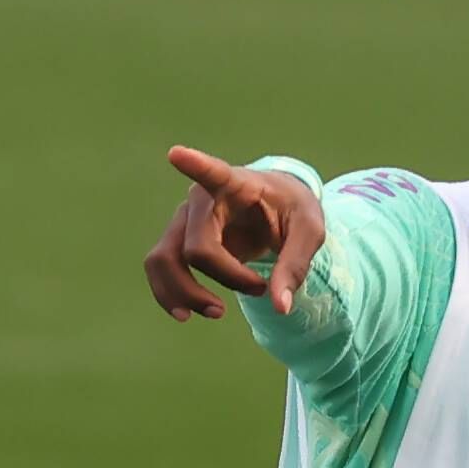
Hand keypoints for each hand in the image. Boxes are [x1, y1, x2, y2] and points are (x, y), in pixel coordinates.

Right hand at [142, 146, 326, 320]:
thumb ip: (295, 265)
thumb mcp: (309, 232)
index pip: (213, 173)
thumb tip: (280, 307)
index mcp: (235, 184)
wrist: (273, 210)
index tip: (176, 154)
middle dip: (226, 277)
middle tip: (260, 289)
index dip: (194, 166)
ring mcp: (183, 221)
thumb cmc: (291, 212)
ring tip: (217, 312)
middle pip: (195, 247)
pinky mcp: (177, 242)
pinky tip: (186, 313)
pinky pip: (159, 269)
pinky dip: (169, 295)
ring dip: (184, 292)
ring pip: (164, 260)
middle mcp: (200, 200)